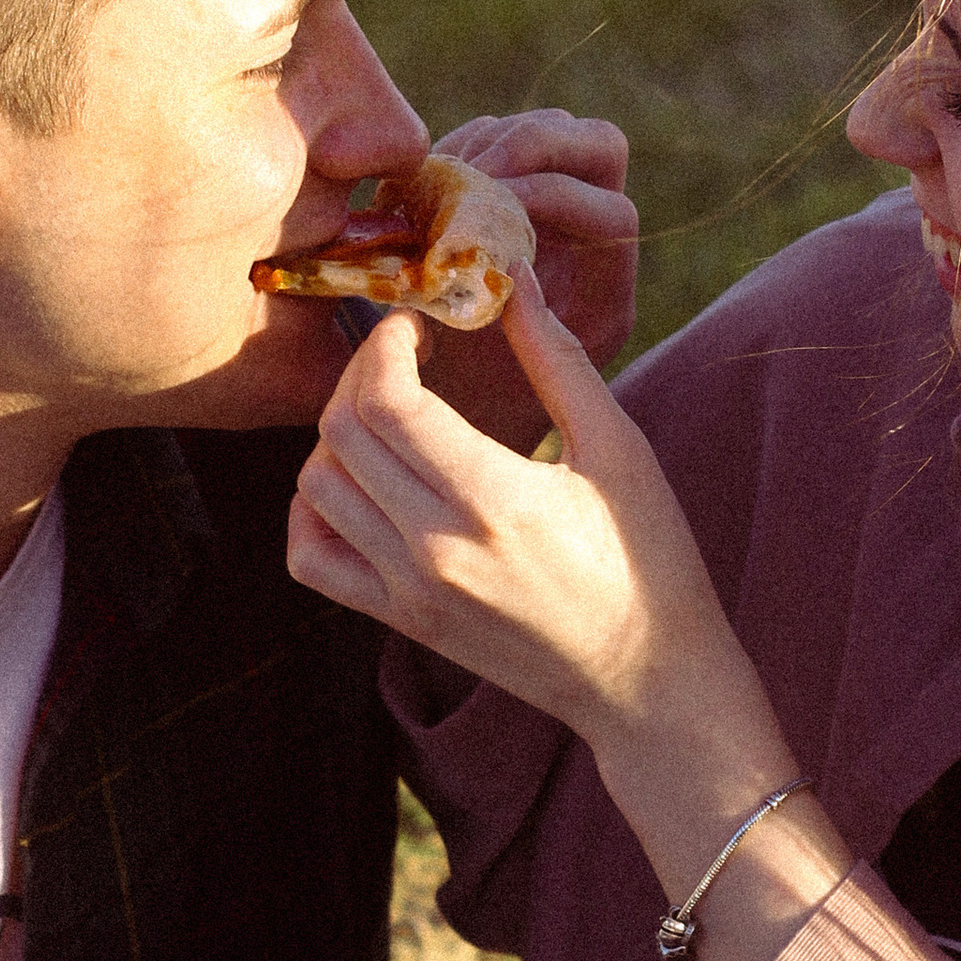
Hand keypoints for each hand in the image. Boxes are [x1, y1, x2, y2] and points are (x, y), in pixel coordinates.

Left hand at [294, 281, 852, 960]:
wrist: (646, 682)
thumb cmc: (648, 558)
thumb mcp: (618, 447)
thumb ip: (556, 359)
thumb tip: (510, 278)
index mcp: (492, 500)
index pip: (387, 399)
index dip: (385, 343)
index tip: (415, 323)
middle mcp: (434, 550)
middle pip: (340, 432)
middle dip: (359, 372)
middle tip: (399, 355)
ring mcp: (407, 592)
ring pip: (315, 485)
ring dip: (337, 432)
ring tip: (390, 413)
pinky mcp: (398, 620)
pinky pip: (311, 557)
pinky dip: (313, 508)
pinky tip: (360, 482)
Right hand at [415, 110, 634, 451]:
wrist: (466, 416)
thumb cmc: (480, 406)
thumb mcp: (501, 375)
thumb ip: (494, 316)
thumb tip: (456, 251)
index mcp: (607, 289)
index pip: (613, 213)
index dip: (554, 196)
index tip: (489, 206)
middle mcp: (595, 238)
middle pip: (599, 145)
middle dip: (531, 144)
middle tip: (469, 171)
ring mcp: (555, 206)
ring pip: (550, 129)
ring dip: (487, 143)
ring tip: (429, 181)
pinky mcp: (510, 190)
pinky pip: (498, 138)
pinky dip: (457, 150)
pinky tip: (412, 185)